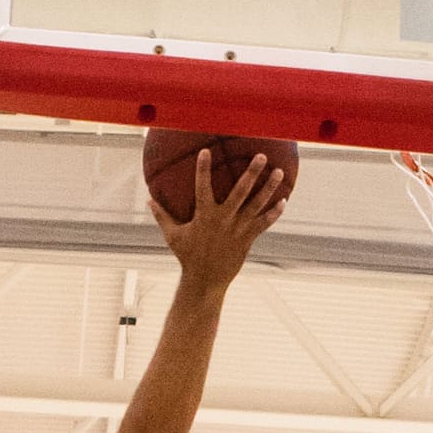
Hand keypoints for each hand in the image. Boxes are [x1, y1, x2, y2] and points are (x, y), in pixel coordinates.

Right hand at [152, 151, 287, 286]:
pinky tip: (283, 201)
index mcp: (204, 215)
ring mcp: (237, 229)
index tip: (206, 150)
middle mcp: (223, 219)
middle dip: (252, 172)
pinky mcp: (247, 239)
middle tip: (261, 155)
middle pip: (241, 191)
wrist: (205, 282)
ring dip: (269, 187)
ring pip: (256, 204)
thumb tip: (148, 200)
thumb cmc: (187, 257)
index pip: (202, 186)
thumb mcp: (173, 236)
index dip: (203, 169)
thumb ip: (162, 216)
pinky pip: (263, 224)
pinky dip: (274, 213)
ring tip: (279, 171)